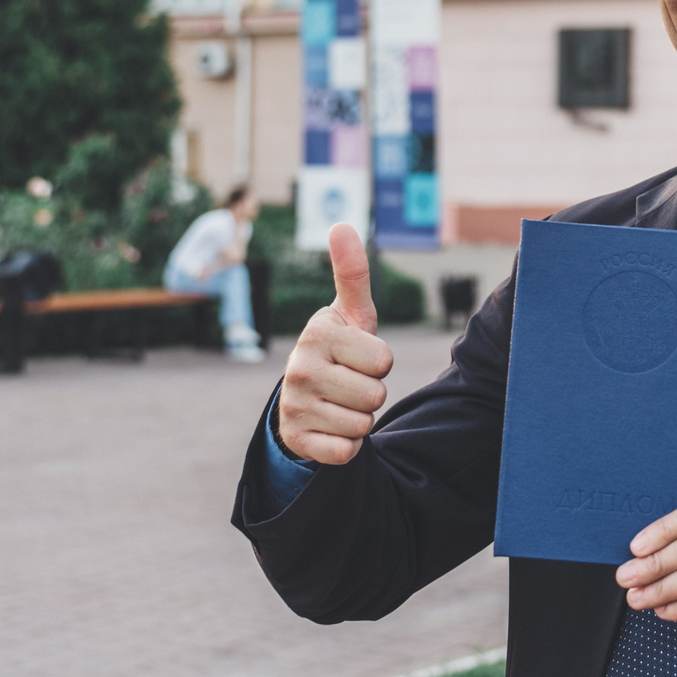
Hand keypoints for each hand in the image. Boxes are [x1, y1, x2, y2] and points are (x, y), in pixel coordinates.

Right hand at [276, 223, 391, 464]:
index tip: (356, 356)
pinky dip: (346, 446)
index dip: (378, 362)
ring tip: (339, 402)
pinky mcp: (295, 439)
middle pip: (376, 393)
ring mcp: (293, 404)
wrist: (304, 398)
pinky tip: (329, 428)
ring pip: (363, 424)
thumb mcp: (349, 313)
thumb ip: (352, 272)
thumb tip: (341, 224)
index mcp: (317, 332)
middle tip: (348, 383)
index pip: (383, 360)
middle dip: (370, 392)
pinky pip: (346, 452)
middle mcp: (298, 367)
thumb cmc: (338, 349)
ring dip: (359, 418)